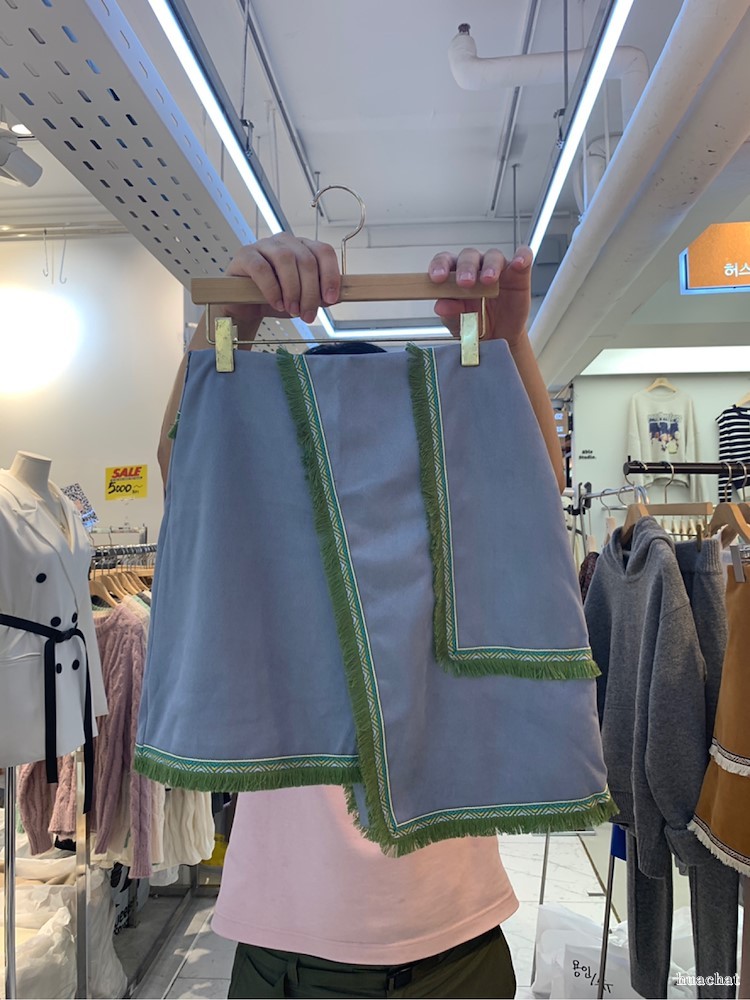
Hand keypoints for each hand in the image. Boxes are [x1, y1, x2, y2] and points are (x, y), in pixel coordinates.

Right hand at [220, 233, 341, 329]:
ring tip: (291, 309)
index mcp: (303, 248)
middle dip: (310, 292)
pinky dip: (272, 288)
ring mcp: (264, 245)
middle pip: (306, 260)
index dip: (330, 275)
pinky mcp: (245, 255)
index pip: (324, 252)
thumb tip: (334, 297)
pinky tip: (276, 303)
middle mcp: (285, 242)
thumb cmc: (275, 298)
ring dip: (292, 290)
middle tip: (308, 315)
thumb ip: (318, 296)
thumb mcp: (302, 299)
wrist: (245, 306)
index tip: (330, 299)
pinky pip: (261, 268)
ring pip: (286, 260)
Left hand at [428, 247, 532, 347]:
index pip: (445, 261)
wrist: (498, 338)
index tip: (437, 278)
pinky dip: (522, 257)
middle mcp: (475, 267)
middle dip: (466, 267)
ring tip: (488, 280)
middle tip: (465, 283)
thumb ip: (449, 313)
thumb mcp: (458, 323)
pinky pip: (522, 257)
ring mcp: (497, 268)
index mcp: (455, 275)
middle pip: (469, 256)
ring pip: (493, 256)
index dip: (440, 266)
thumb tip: (441, 306)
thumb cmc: (474, 324)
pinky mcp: (518, 273)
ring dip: (490, 266)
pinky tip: (518, 263)